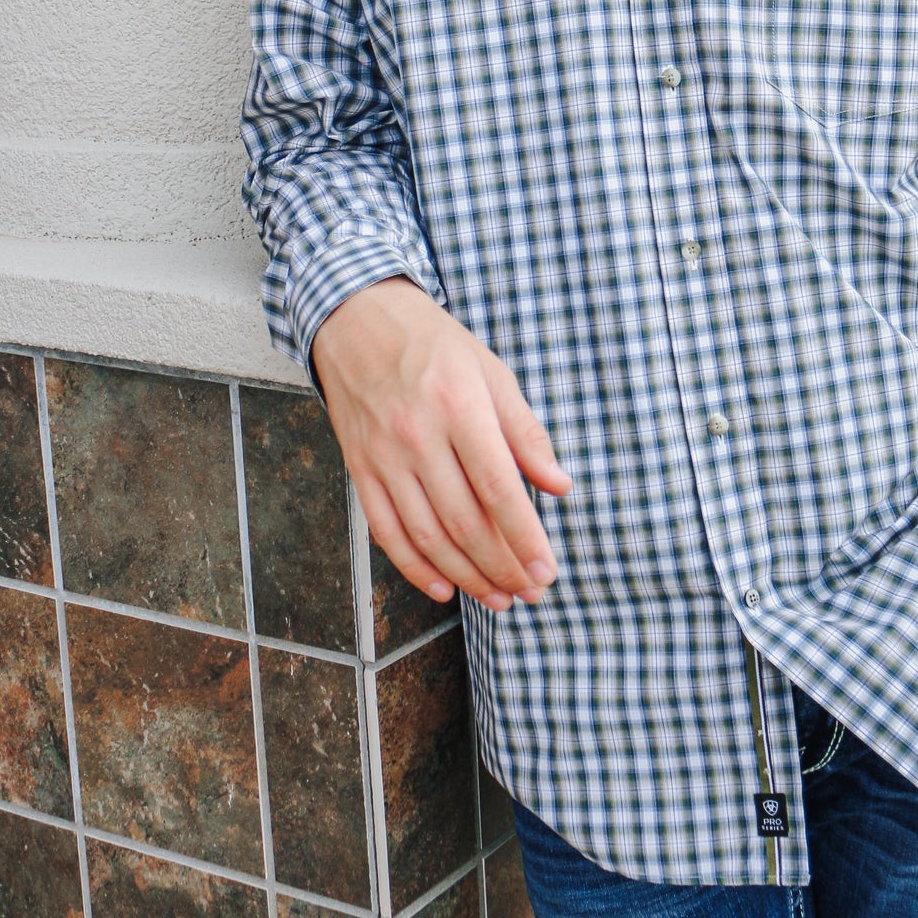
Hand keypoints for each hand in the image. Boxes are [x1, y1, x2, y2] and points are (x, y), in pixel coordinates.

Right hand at [312, 277, 571, 613]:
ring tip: (499, 597)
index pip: (498, 488)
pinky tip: (444, 587)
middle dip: (502, 566)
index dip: (524, 537)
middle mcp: (418, 435)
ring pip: (428, 534)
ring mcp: (384, 456)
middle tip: (530, 592)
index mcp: (459, 405)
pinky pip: (386, 531)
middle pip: (465, 520)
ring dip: (467, 575)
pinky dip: (415, 567)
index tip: (546, 570)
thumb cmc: (434, 344)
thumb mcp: (492, 372)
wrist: (357, 320)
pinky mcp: (360, 469)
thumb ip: (526, 432)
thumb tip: (559, 485)